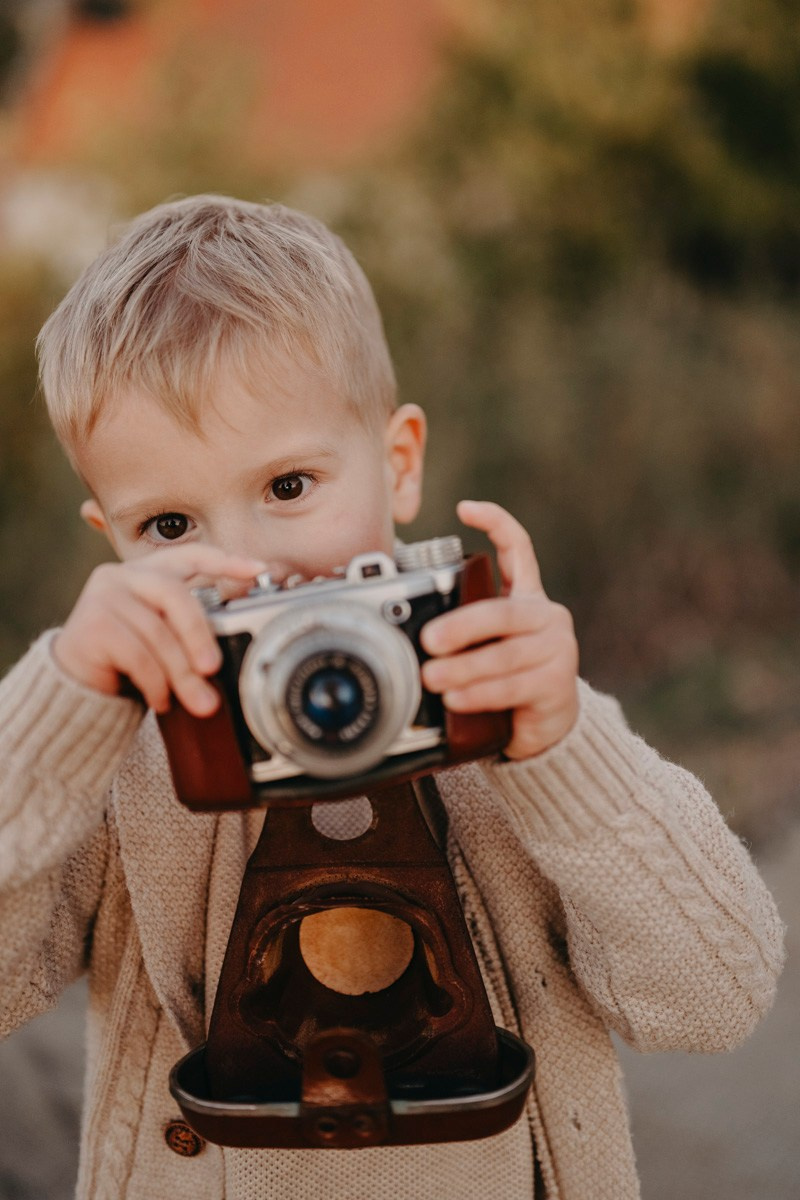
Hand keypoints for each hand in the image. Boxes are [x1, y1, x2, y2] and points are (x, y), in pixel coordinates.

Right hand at [53, 545, 265, 716]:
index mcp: (149, 572)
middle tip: (214, 669)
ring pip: (158, 633)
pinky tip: (161, 700)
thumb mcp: (165, 642)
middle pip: (175, 595)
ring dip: (181, 673)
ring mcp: (104, 596)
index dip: (226, 560)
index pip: (191, 555)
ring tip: (197, 702)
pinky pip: (138, 656)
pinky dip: (156, 684)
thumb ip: (189, 636)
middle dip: (200, 635)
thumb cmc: (127, 661)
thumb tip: (227, 663)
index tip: (259, 569)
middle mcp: (124, 576)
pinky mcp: (91, 625)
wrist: (75, 686)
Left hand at [420, 500, 578, 758]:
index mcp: (528, 598)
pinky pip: (513, 686)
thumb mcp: (485, 645)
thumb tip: (406, 631)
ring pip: (504, 655)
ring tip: (433, 677)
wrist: (547, 725)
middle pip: (501, 613)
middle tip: (428, 640)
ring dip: (464, 667)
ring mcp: (557, 650)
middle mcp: (547, 618)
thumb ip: (462, 630)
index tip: (465, 508)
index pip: (519, 549)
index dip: (496, 523)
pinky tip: (457, 698)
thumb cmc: (506, 678)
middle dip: (460, 626)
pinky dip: (480, 693)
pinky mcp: (558, 684)